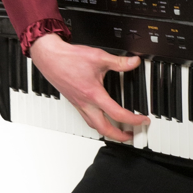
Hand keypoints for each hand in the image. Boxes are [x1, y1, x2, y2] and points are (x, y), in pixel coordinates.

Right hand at [29, 34, 148, 141]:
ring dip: (107, 131)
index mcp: (94, 95)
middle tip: (130, 135)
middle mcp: (85, 103)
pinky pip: (86, 118)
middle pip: (103, 129)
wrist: (49, 57)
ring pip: (93, 126)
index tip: (143, 120)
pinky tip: (101, 117)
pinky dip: (97, 123)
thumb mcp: (99, 57)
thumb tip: (134, 62)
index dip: (134, 120)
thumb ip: (119, 62)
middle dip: (119, 136)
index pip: (117, 114)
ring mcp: (78, 104)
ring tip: (118, 130)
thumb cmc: (69, 58)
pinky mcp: (74, 102)